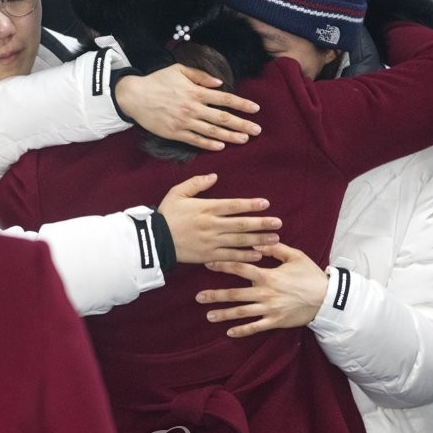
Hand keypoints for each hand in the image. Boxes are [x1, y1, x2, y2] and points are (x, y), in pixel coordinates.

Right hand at [114, 64, 260, 149]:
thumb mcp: (179, 70)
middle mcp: (192, 108)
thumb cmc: (157, 81)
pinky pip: (195, 140)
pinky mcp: (175, 133)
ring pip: (212, 131)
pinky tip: (221, 146)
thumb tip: (219, 83)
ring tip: (244, 139)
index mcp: (195, 92)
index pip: (224, 99)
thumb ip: (200, 76)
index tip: (255, 109)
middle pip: (222, 118)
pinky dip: (209, 144)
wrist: (134, 96)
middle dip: (242, 124)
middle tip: (257, 130)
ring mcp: (184, 122)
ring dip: (230, 136)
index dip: (241, 104)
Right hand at [160, 173, 280, 263]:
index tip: (266, 204)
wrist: (154, 239)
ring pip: (239, 240)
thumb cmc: (166, 214)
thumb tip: (214, 176)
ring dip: (259, 240)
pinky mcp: (208, 255)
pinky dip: (245, 255)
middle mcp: (212, 225)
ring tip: (275, 238)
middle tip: (278, 223)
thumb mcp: (177, 192)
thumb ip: (196, 183)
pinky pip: (230, 256)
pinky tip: (258, 254)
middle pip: (241, 224)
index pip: (233, 206)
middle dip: (261, 224)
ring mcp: (211, 241)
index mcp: (206, 208)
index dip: (251, 204)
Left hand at [195, 243, 326, 337]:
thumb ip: (274, 248)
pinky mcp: (276, 322)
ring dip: (224, 314)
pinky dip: (242, 331)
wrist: (328, 299)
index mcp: (268, 276)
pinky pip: (256, 327)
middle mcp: (265, 293)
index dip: (223, 266)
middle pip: (235, 294)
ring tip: (208, 316)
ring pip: (242, 312)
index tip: (207, 264)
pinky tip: (229, 332)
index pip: (240, 269)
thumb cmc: (311, 275)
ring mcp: (269, 309)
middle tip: (198, 297)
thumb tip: (255, 241)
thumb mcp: (295, 256)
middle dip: (215, 295)